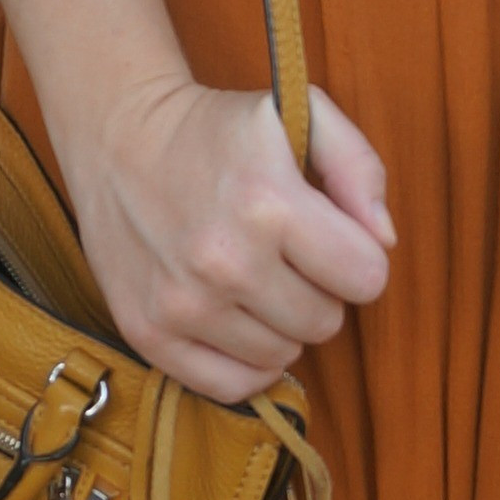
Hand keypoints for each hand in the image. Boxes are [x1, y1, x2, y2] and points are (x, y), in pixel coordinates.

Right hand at [54, 71, 394, 399]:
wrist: (116, 135)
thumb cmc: (218, 128)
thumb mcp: (297, 113)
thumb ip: (359, 167)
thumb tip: (383, 240)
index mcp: (269, 204)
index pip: (367, 279)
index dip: (357, 256)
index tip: (328, 235)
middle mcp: (225, 263)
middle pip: (326, 322)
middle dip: (319, 289)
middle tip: (285, 253)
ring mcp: (182, 305)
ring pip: (283, 355)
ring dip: (280, 322)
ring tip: (251, 275)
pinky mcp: (148, 334)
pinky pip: (232, 386)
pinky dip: (244, 360)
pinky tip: (234, 316)